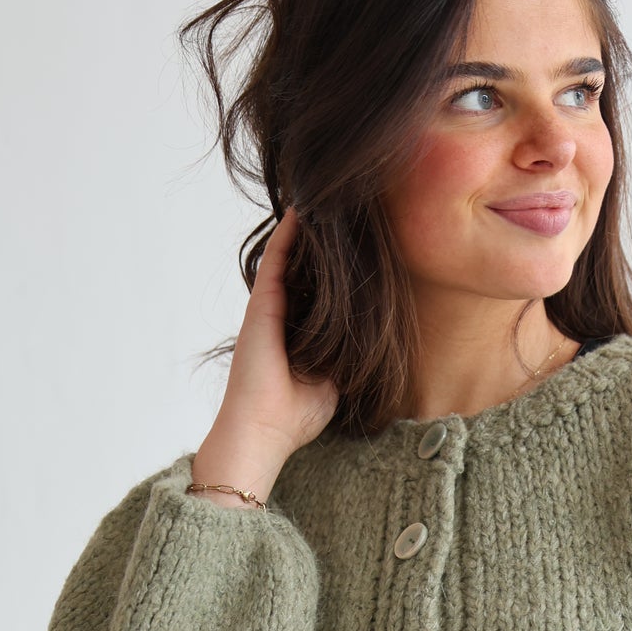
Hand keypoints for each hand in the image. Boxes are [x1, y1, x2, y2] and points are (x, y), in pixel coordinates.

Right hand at [211, 203, 339, 458]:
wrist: (265, 429)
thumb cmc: (298, 416)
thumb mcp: (335, 383)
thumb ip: (347, 359)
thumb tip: (370, 345)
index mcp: (301, 334)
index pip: (322, 294)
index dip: (339, 274)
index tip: (362, 251)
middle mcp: (284, 316)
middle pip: (307, 270)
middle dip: (326, 247)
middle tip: (347, 216)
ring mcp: (271, 306)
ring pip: (291, 258)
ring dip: (308, 232)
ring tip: (328, 201)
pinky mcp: (262, 302)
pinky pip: (278, 258)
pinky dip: (289, 233)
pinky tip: (303, 209)